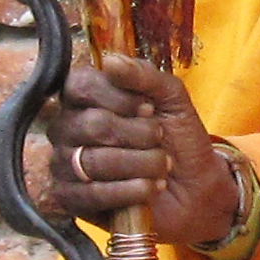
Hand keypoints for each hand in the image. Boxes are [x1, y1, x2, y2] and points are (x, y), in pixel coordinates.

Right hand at [47, 53, 239, 245]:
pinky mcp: (70, 199)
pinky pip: (91, 194)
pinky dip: (130, 190)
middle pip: (92, 125)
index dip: (119, 98)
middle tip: (160, 140)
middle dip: (140, 134)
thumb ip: (145, 76)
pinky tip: (150, 188)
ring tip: (162, 166)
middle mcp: (67, 128)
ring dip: (142, 164)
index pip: (79, 85)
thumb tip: (110, 60)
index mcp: (85, 98)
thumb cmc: (178, 140)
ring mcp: (64, 164)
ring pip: (94, 161)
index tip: (150, 108)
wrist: (195, 188)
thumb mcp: (172, 99)